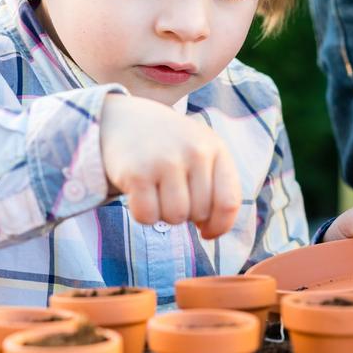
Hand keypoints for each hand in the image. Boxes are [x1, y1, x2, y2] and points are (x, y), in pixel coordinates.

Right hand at [100, 94, 241, 238]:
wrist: (123, 120)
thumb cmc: (168, 146)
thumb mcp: (200, 151)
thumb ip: (215, 186)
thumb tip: (210, 230)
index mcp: (215, 148)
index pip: (228, 202)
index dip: (220, 225)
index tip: (207, 231)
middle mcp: (194, 152)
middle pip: (200, 213)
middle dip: (186, 214)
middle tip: (172, 195)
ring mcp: (166, 161)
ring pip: (175, 217)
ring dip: (164, 215)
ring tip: (157, 192)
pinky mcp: (137, 173)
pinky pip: (147, 216)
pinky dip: (142, 214)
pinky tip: (139, 195)